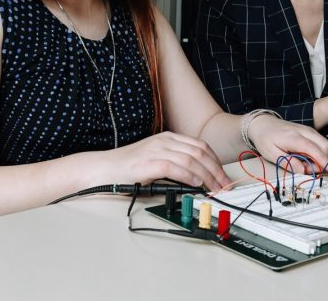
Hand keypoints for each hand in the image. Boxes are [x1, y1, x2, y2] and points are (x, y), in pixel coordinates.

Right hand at [114, 131, 231, 191]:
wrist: (102, 168)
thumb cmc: (128, 167)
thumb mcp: (156, 159)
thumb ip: (175, 163)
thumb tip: (198, 179)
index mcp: (168, 138)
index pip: (201, 146)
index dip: (216, 162)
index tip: (223, 177)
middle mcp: (164, 141)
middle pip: (199, 153)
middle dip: (216, 170)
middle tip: (224, 186)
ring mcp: (156, 150)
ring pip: (190, 160)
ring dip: (206, 176)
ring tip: (214, 188)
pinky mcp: (148, 163)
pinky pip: (175, 167)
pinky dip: (189, 176)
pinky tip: (196, 184)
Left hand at [247, 116, 327, 174]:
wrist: (262, 123)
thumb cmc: (266, 138)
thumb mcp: (272, 154)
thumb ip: (288, 163)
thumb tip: (303, 171)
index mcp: (294, 138)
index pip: (315, 150)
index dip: (324, 161)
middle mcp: (305, 132)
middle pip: (326, 146)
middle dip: (323, 161)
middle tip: (308, 169)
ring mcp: (308, 130)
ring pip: (325, 144)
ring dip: (320, 157)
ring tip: (304, 162)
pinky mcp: (309, 131)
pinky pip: (320, 142)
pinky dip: (318, 152)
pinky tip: (305, 156)